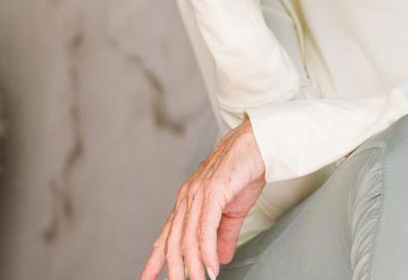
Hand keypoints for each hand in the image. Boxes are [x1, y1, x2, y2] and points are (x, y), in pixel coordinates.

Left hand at [140, 116, 266, 279]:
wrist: (259, 142)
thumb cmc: (245, 168)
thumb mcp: (233, 209)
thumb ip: (224, 235)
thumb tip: (219, 258)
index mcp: (188, 200)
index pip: (167, 235)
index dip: (155, 259)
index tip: (148, 278)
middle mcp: (188, 197)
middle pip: (173, 242)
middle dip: (175, 269)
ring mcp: (198, 194)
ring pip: (188, 239)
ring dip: (193, 266)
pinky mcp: (213, 192)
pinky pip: (205, 229)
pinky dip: (207, 252)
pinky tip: (211, 267)